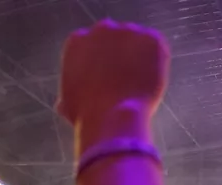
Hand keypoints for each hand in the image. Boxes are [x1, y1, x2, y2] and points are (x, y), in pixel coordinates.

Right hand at [58, 20, 168, 140]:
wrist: (112, 117)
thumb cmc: (88, 116)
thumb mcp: (69, 104)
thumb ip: (69, 95)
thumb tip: (63, 105)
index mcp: (78, 40)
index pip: (95, 45)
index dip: (105, 64)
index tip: (110, 80)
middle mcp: (101, 29)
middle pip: (117, 39)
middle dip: (123, 57)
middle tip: (128, 82)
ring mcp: (128, 32)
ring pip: (139, 43)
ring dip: (141, 61)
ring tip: (139, 86)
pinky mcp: (151, 39)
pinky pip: (158, 48)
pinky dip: (158, 64)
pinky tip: (151, 82)